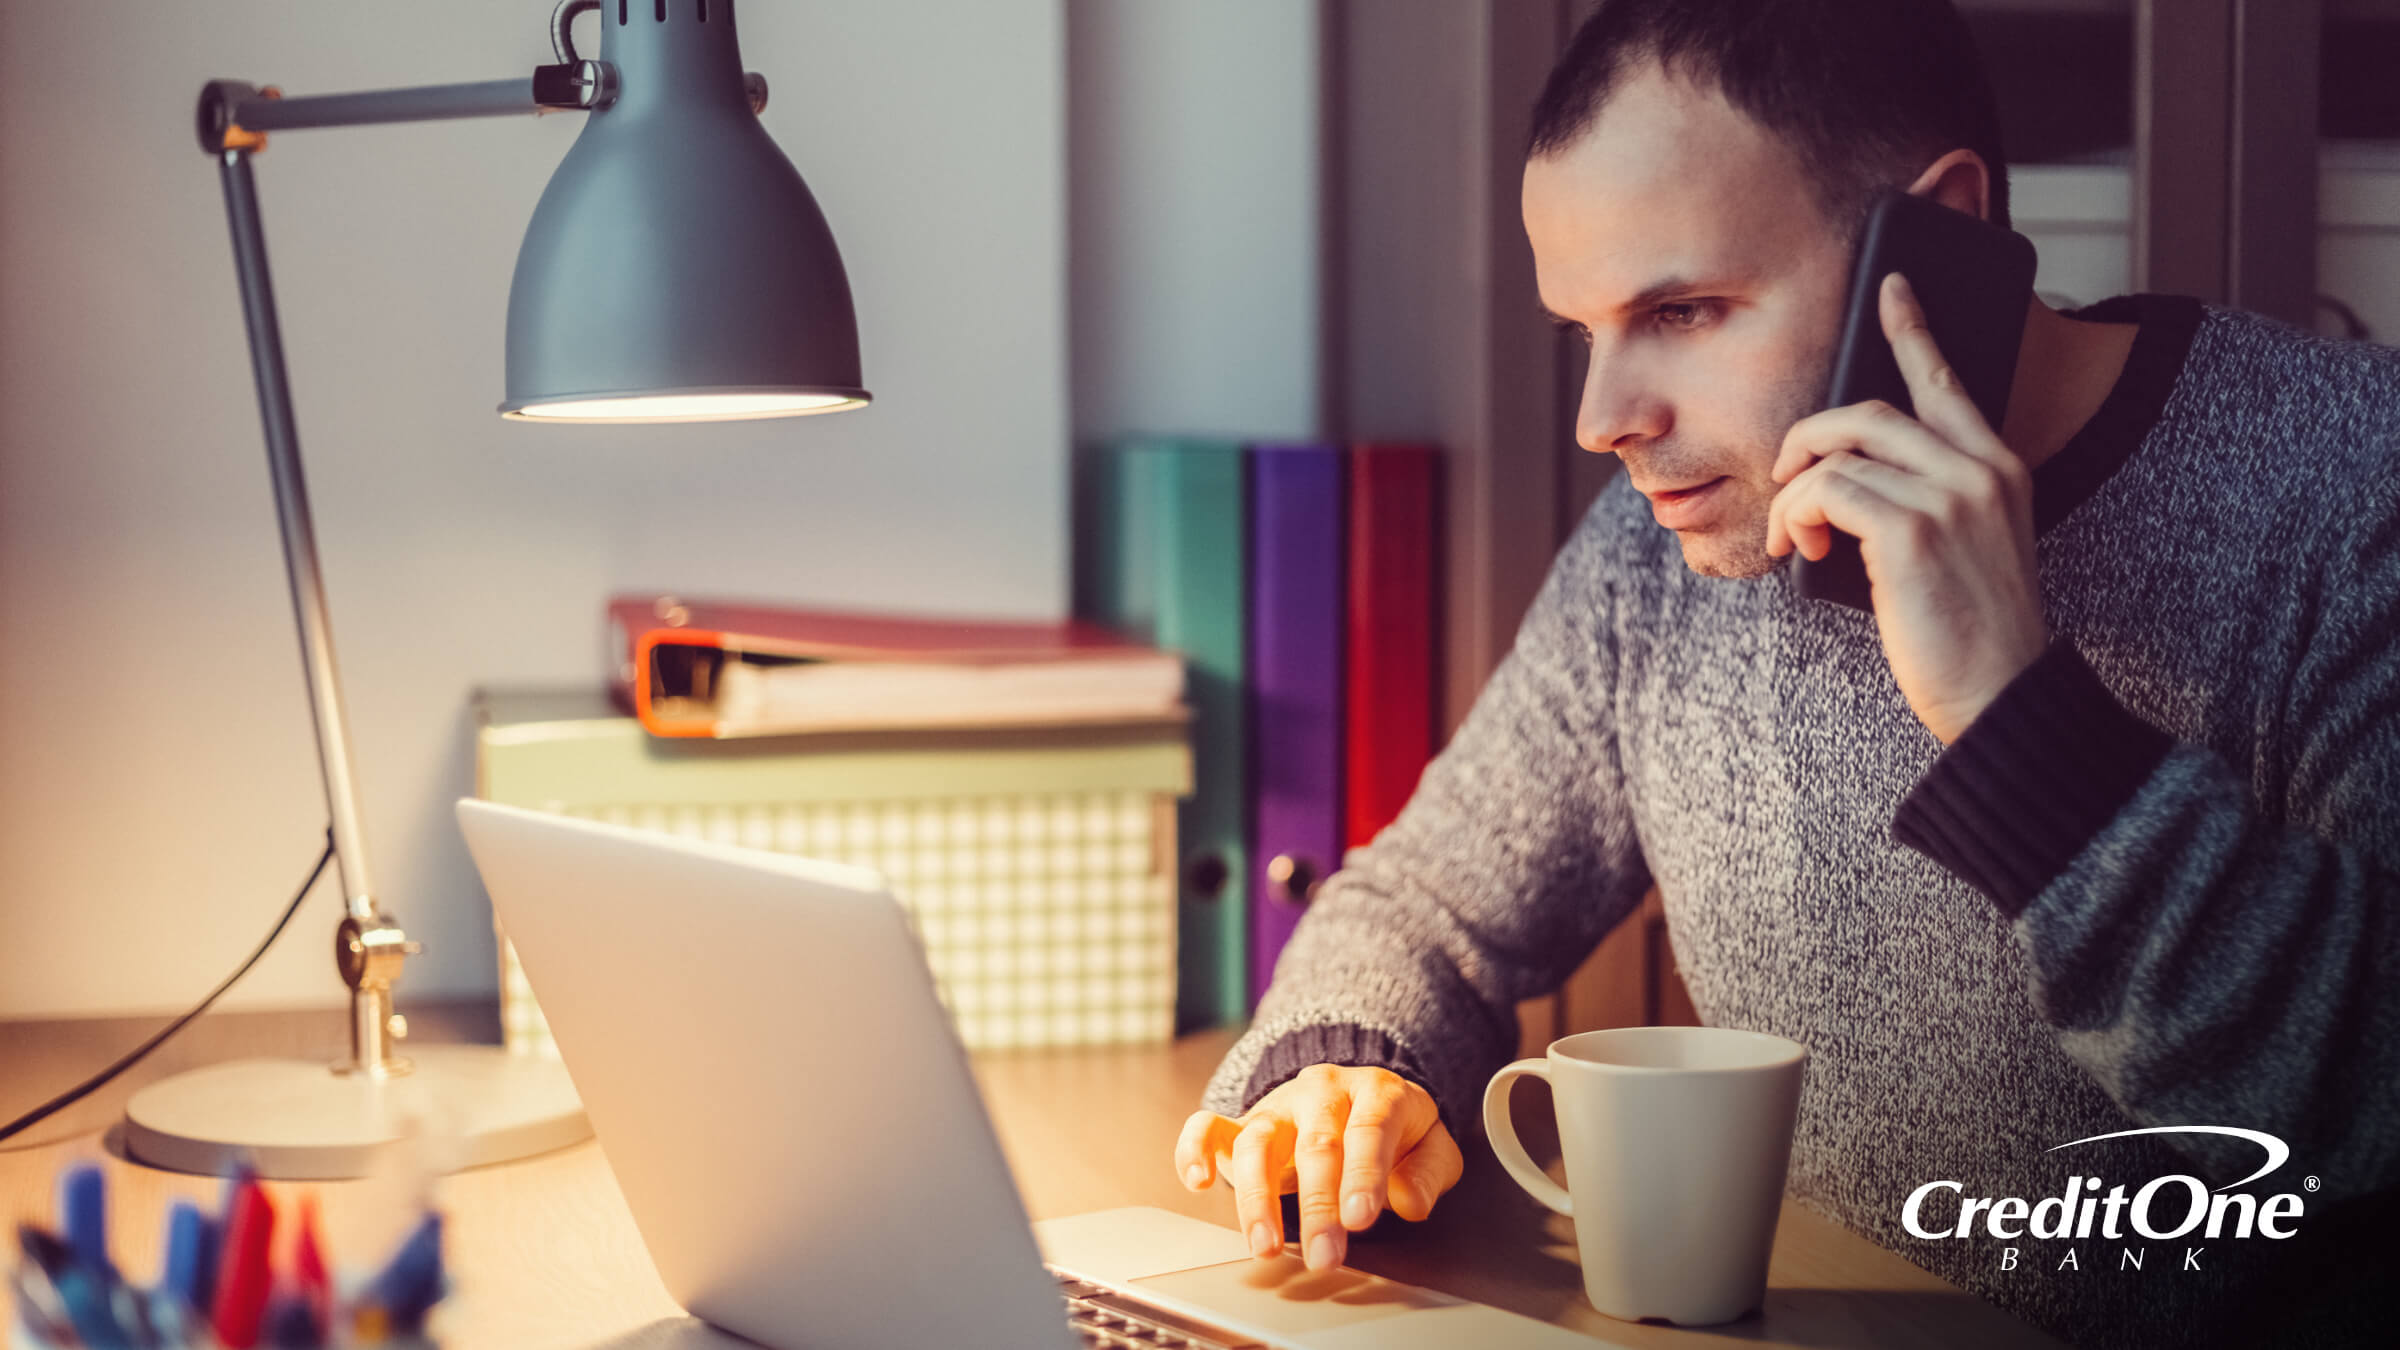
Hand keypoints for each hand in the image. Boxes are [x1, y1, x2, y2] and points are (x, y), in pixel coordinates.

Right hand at [1173, 1064, 1463, 1272]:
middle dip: (1318, 1205)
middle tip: (1325, 1255)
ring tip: (1265, 1245)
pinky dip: (1194, 1150)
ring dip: (1259, 1198)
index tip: (1360, 1219)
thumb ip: (1428, 1173)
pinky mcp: (1244, 1121)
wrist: (1358, 1093)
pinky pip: (1208, 1126)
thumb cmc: (1397, 1130)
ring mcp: (1279, 1105)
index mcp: (1376, 1092)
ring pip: (1258, 1142)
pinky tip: (1198, 1181)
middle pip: (1316, 1144)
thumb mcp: (1432, 1146)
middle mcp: (1322, 1092)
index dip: (1364, 1175)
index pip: (1369, 1130)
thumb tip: (1408, 1202)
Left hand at [1767, 271, 2049, 744]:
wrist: (1998, 695)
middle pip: (1867, 410)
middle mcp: (1980, 471)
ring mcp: (1950, 497)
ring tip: (1789, 536)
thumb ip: (1922, 502)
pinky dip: (1793, 516)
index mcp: (1999, 469)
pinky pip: (1824, 492)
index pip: (1949, 382)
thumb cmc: (1967, 633)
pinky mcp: (1912, 532)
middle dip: (1806, 439)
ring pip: (1835, 453)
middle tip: (1783, 480)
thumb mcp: (1961, 550)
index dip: (1914, 330)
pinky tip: (1797, 550)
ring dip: (1791, 493)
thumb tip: (1840, 481)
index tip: (1892, 286)